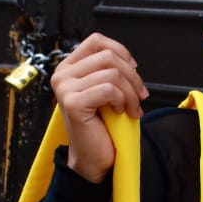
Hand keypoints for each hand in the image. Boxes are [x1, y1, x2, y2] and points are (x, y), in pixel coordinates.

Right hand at [51, 34, 148, 183]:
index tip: (133, 70)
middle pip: (108, 56)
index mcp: (69, 68)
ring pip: (111, 73)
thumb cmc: (102, 127)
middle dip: (132, 77)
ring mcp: (64, 88)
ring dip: (130, 92)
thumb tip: (129, 61)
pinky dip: (121, 101)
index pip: (96, 41)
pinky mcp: (73, 103)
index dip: (120, 51)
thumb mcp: (106, 91)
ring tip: (132, 109)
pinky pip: (108, 90)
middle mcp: (62, 75)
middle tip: (140, 97)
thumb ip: (109, 71)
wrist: (94, 159)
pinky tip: (119, 113)